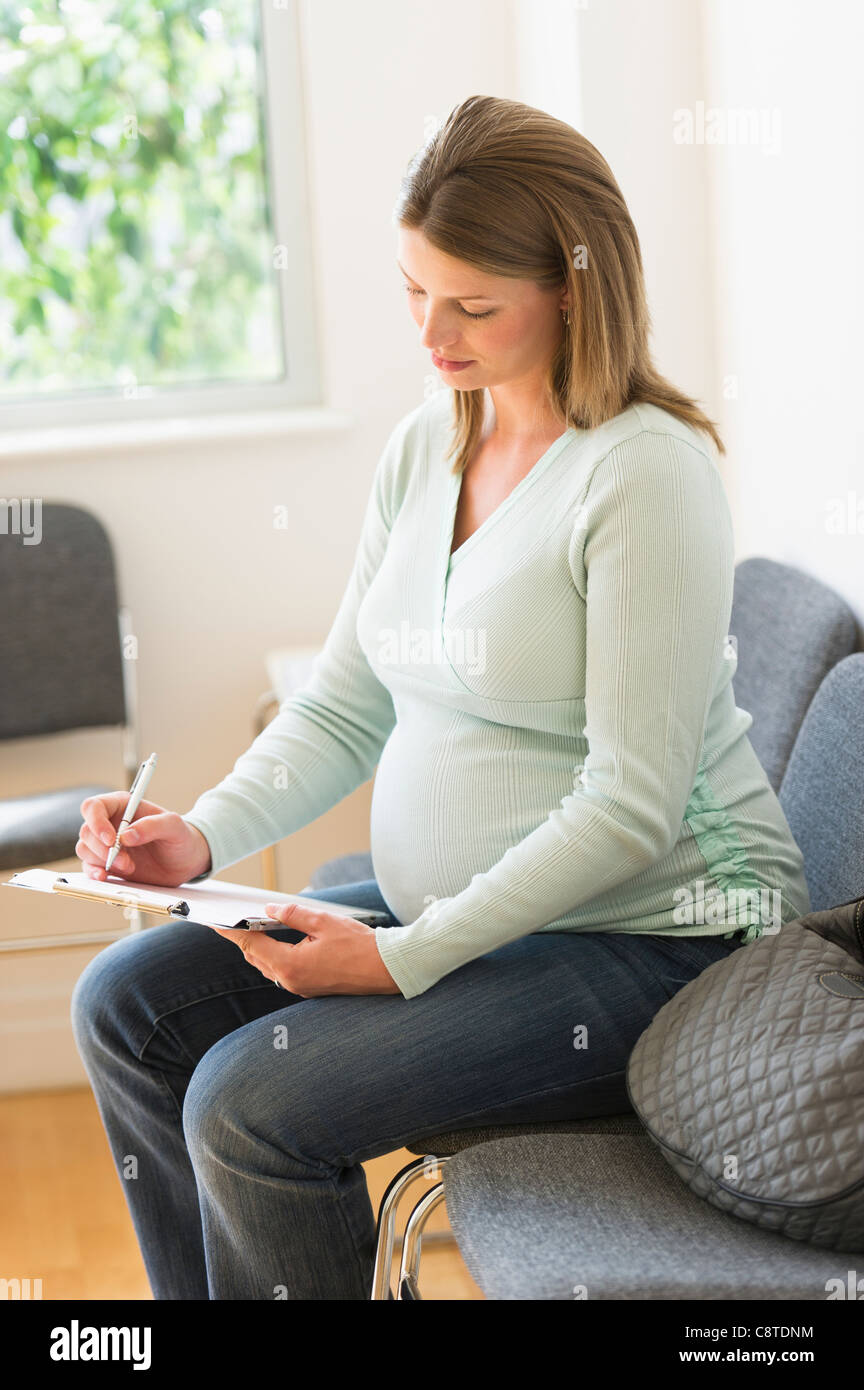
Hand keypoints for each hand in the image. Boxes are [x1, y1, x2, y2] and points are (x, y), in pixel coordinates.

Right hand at [76, 792, 211, 886]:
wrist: (186, 862)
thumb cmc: (181, 837)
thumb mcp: (174, 826)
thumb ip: (153, 826)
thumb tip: (127, 835)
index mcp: (123, 806)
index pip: (94, 807)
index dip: (96, 822)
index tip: (111, 840)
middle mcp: (110, 823)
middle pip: (87, 831)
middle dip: (103, 849)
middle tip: (126, 861)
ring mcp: (107, 844)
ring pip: (85, 849)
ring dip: (102, 861)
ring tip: (129, 867)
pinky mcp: (107, 863)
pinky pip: (89, 866)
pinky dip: (94, 873)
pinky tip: (104, 877)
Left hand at [209, 902, 401, 996]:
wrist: (386, 969)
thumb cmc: (360, 946)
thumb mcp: (324, 922)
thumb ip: (294, 914)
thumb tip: (270, 909)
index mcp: (291, 964)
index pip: (251, 943)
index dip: (231, 930)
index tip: (215, 921)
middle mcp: (291, 980)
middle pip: (255, 956)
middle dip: (241, 937)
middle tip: (229, 920)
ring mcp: (299, 987)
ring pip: (267, 965)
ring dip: (256, 947)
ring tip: (248, 927)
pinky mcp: (308, 987)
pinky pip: (280, 971)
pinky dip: (272, 955)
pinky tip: (273, 941)